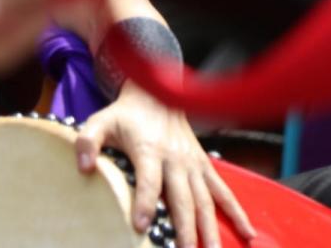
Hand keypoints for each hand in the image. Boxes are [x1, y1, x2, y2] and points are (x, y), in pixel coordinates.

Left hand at [76, 85, 254, 247]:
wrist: (157, 95)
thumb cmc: (125, 115)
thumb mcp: (100, 122)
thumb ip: (87, 142)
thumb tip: (83, 167)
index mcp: (149, 150)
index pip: (148, 181)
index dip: (144, 202)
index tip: (141, 226)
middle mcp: (175, 160)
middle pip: (182, 198)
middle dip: (185, 228)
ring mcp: (193, 164)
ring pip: (205, 201)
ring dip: (211, 229)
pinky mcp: (204, 166)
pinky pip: (223, 192)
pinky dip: (237, 212)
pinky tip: (247, 234)